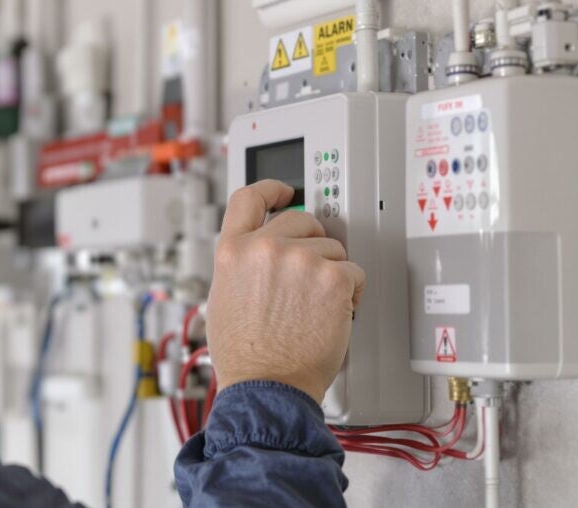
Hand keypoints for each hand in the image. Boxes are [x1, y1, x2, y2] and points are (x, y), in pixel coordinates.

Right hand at [206, 180, 365, 402]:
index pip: (250, 198)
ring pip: (332, 248)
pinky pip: (354, 272)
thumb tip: (260, 255)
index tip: (285, 190)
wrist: (267, 387)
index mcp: (233, 250)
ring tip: (315, 308)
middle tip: (311, 274)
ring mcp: (300, 259)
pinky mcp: (333, 277)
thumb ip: (241, 265)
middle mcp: (265, 247)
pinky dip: (351, 293)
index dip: (272, 188)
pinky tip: (334, 314)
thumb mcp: (223, 298)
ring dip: (330, 274)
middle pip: (301, 218)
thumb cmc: (245, 357)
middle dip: (312, 242)